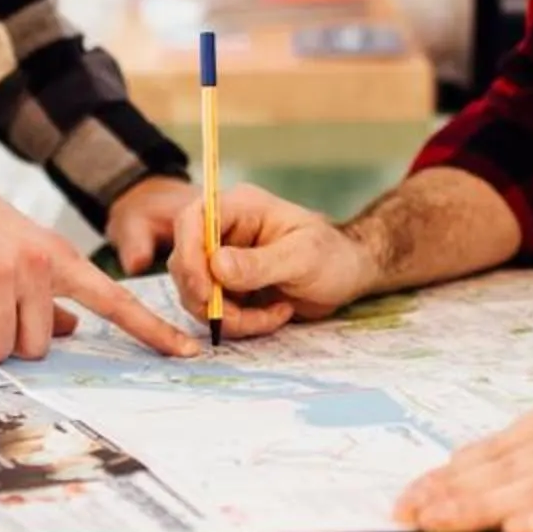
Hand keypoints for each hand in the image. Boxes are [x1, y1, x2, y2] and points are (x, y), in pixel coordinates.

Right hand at [0, 154, 200, 369]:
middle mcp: (39, 263)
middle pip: (40, 344)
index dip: (152, 331)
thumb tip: (71, 331)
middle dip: (8, 340)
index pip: (116, 301)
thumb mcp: (23, 254)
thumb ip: (52, 294)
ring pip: (2, 348)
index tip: (188, 354)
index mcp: (61, 258)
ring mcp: (4, 269)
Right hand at [165, 182, 378, 341]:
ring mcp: (222, 261)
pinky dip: (239, 323)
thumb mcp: (302, 257)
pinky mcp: (227, 288)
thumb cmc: (333, 255)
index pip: (192, 220)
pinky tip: (274, 316)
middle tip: (244, 317)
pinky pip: (213, 311)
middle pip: (185, 263)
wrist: (348, 275)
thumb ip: (259, 263)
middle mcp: (223, 232)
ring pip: (195, 294)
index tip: (205, 291)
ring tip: (273, 316)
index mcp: (239, 208)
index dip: (190, 255)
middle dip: (210, 298)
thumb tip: (216, 265)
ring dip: (229, 316)